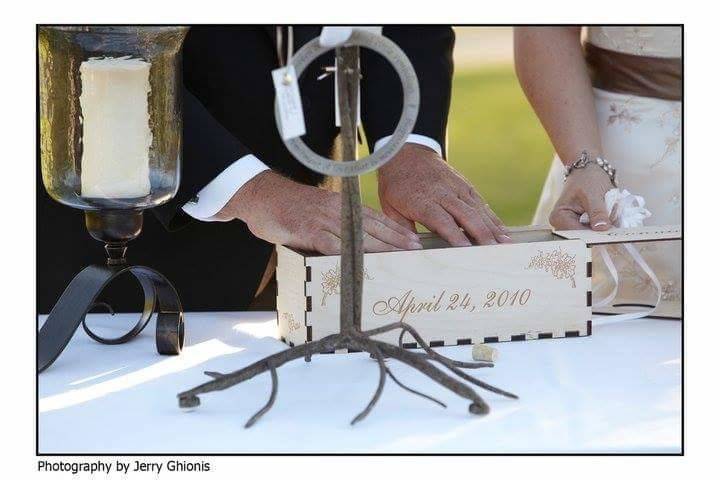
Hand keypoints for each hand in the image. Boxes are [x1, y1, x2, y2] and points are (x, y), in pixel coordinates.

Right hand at [216, 170, 422, 253]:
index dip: (395, 229)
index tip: (413, 240)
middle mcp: (337, 211)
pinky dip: (348, 256)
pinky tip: (362, 264)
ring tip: (400, 257)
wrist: (262, 196)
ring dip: (381, 248)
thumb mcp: (318, 211)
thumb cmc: (290, 207)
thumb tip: (353, 243)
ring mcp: (324, 220)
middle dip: (396, 239)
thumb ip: (335, 225)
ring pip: (358, 236)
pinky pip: (333, 245)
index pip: (375, 218)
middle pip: (373, 227)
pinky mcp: (309, 230)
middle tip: (417, 250)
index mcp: (342, 205)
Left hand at [377, 144, 510, 245]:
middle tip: (493, 251)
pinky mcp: (464, 184)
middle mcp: (442, 193)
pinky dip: (492, 216)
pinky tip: (501, 229)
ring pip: (477, 209)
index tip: (468, 250)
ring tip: (505, 244)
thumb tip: (412, 249)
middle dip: (481, 234)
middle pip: (465, 215)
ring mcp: (455, 187)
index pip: (442, 221)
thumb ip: (402, 228)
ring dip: (492, 227)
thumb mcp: (389, 206)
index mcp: (422, 201)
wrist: (405, 152)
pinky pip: (480, 202)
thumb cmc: (396, 184)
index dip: (456, 235)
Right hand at [549, 163, 613, 230]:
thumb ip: (597, 212)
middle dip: (599, 234)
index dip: (592, 235)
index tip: (608, 235)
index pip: (575, 234)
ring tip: (612, 220)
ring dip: (603, 231)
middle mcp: (562, 225)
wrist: (589, 171)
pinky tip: (611, 221)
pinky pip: (594, 231)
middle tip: (614, 228)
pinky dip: (604, 227)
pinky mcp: (582, 226)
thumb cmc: (587, 179)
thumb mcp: (593, 194)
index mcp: (559, 217)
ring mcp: (572, 226)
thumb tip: (601, 228)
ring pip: (590, 236)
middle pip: (582, 237)